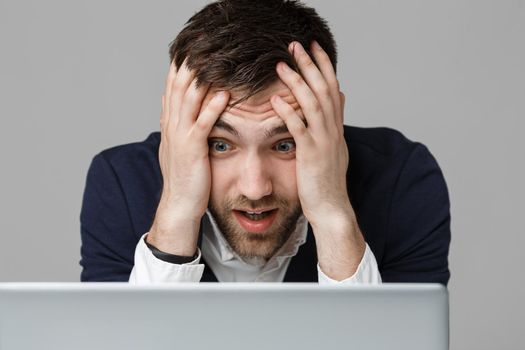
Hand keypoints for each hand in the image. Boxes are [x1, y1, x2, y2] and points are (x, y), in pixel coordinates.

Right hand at [148, 59, 229, 255]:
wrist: (180, 205)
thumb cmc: (185, 179)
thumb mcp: (176, 149)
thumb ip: (175, 128)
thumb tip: (171, 108)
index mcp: (170, 126)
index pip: (172, 91)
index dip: (179, 70)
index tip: (189, 52)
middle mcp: (172, 128)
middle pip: (177, 89)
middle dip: (187, 66)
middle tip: (198, 46)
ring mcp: (181, 138)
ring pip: (188, 102)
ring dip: (200, 80)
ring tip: (211, 60)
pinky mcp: (193, 150)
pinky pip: (203, 124)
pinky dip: (212, 108)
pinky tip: (224, 94)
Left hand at [270, 41, 364, 279]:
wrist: (332, 209)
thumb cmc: (327, 181)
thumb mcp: (335, 147)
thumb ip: (335, 121)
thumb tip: (341, 96)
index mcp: (336, 127)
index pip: (332, 88)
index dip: (323, 66)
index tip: (312, 47)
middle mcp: (333, 131)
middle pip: (324, 90)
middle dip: (310, 65)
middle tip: (296, 45)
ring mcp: (324, 142)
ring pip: (313, 105)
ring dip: (298, 83)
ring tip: (282, 65)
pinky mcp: (311, 156)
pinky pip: (299, 130)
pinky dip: (288, 113)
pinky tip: (274, 100)